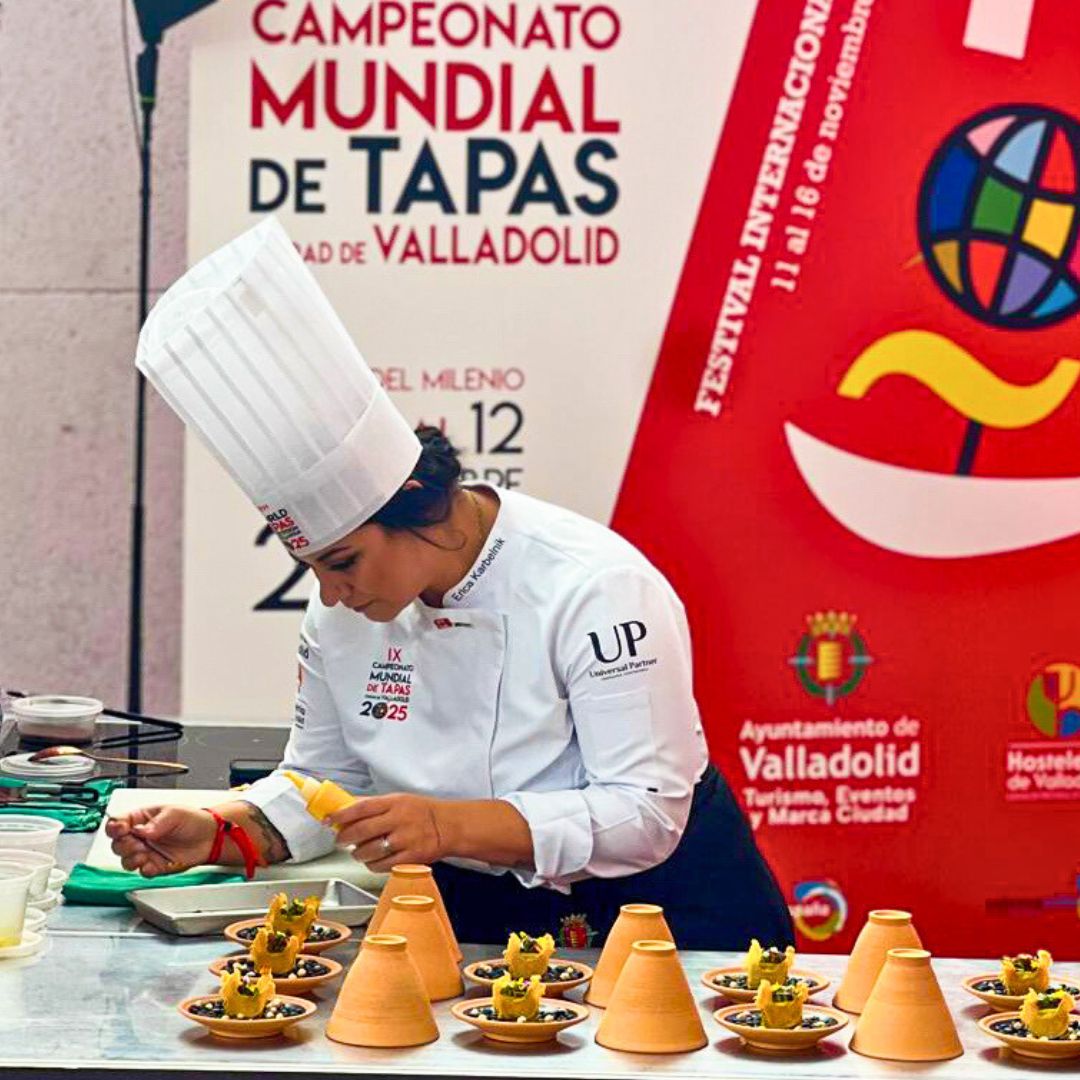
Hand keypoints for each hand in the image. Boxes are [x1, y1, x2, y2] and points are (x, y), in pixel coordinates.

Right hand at [106, 805, 216, 877]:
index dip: (114, 827)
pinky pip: (141, 872)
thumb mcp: (174, 813)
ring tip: (144, 854)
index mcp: (140, 819)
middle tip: (139, 843)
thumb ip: (156, 823)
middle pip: (117, 844)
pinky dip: (144, 870)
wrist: (208, 837)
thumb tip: (140, 830)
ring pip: (126, 860)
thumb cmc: (191, 820)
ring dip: (132, 859)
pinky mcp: (154, 866)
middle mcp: (140, 837)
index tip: (121, 830)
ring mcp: (145, 852)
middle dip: (124, 846)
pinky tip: (151, 864)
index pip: (117, 823)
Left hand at [327, 793, 444, 872]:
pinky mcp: (410, 858)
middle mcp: (399, 820)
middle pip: (362, 831)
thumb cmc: (420, 811)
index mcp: (394, 802)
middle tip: (340, 840)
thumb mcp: (398, 800)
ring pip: (369, 851)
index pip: (361, 808)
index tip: (329, 820)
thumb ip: (373, 804)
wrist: (448, 826)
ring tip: (357, 852)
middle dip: (345, 838)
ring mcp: (405, 840)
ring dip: (357, 854)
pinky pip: (382, 866)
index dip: (341, 815)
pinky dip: (372, 865)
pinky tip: (372, 860)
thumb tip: (345, 807)